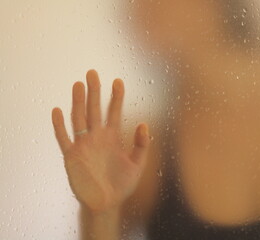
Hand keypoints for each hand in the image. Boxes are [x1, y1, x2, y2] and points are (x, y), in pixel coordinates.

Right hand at [51, 69, 149, 212]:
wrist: (107, 204)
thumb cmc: (122, 185)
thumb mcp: (137, 164)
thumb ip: (142, 145)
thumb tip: (145, 124)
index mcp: (113, 137)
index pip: (114, 112)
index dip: (116, 96)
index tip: (118, 81)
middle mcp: (97, 137)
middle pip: (94, 110)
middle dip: (94, 91)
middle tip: (92, 73)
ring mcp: (84, 145)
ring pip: (79, 119)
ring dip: (78, 102)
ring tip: (78, 85)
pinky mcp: (72, 156)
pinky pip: (64, 138)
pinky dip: (59, 125)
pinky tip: (57, 110)